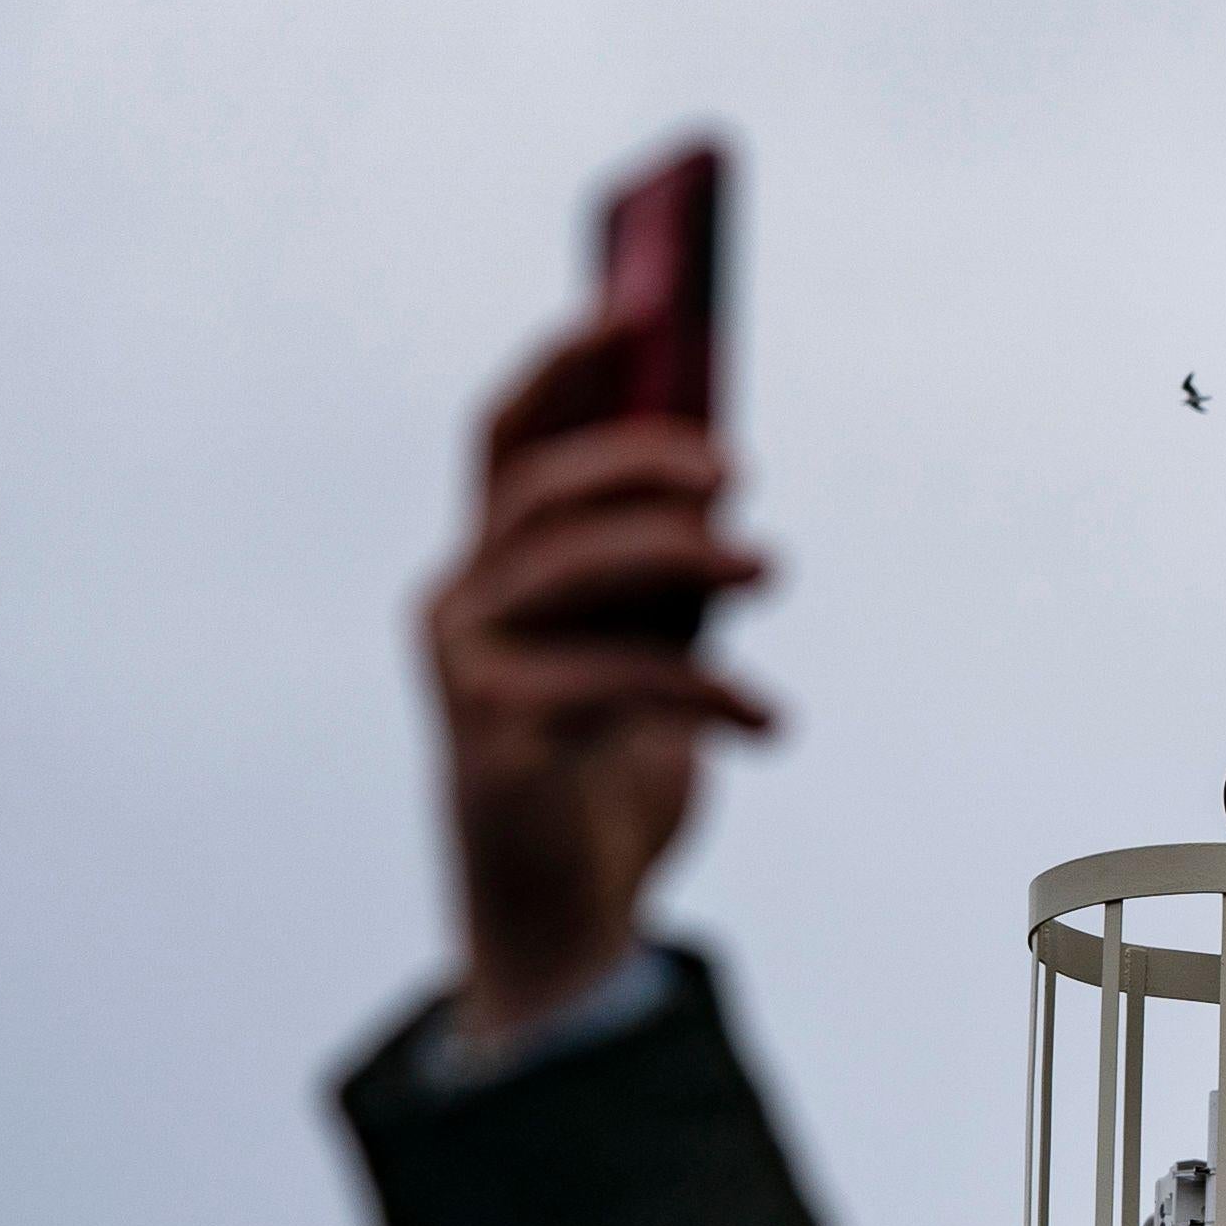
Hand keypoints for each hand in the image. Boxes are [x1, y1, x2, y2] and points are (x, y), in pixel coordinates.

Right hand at [423, 319, 776, 1050]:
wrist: (570, 918)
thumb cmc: (614, 765)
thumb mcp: (649, 644)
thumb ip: (657, 566)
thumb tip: (715, 470)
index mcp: (486, 568)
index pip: (503, 440)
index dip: (560, 368)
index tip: (632, 306)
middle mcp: (455, 606)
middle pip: (537, 491)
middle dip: (639, 461)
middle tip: (736, 470)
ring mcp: (464, 673)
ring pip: (569, 570)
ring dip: (681, 556)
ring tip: (769, 570)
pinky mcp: (495, 743)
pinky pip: (612, 684)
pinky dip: (707, 693)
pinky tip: (768, 721)